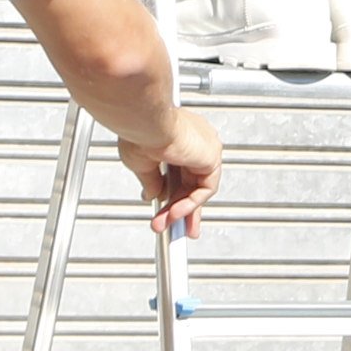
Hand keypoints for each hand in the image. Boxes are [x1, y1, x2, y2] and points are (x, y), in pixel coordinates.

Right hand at [121, 108, 221, 236]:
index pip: (181, 172)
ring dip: (181, 211)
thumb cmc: (140, 132)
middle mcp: (194, 142)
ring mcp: (204, 149)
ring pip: (197, 189)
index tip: (166, 211)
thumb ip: (152, 181)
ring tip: (166, 225)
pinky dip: (190, 204)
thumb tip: (153, 194)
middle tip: (172, 227)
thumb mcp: (142, 164)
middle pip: (192, 183)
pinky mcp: (211, 158)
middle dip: (180, 209)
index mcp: (177, 138)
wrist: (145, 123)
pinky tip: (175, 212)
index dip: (174, 194)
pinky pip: (204, 189)